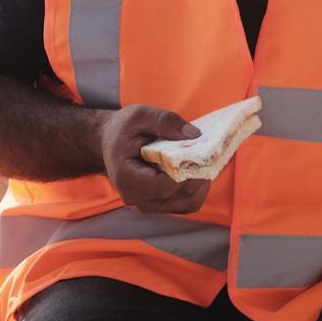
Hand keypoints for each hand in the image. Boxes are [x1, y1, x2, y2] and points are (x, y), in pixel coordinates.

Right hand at [98, 105, 212, 214]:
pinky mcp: (160, 205)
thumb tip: (194, 135)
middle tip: (212, 154)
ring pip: (188, 202)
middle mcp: (137, 198)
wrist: (109, 144)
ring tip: (206, 160)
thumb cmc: (122, 129)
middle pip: (181, 195)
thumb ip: (165, 122)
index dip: (187, 171)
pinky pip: (187, 202)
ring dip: (202, 182)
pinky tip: (198, 168)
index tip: (201, 153)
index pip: (165, 185)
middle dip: (200, 174)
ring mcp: (149, 205)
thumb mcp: (139, 115)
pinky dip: (198, 187)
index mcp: (127, 178)